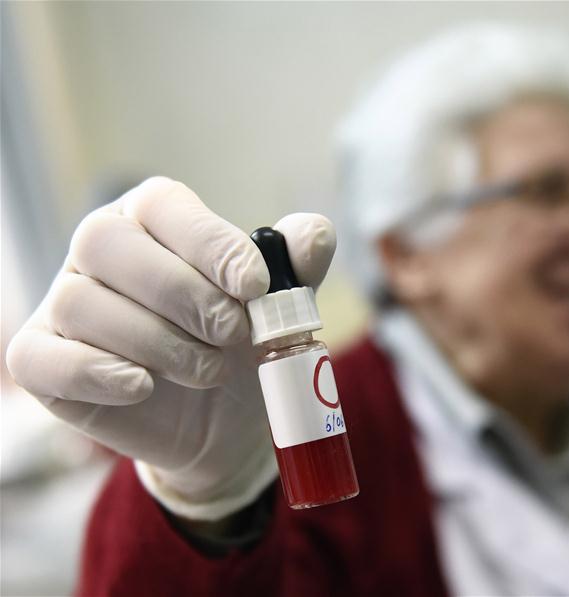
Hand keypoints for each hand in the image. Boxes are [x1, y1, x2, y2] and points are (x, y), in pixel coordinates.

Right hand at [5, 177, 336, 519]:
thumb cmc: (243, 345)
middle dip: (186, 295)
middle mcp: (100, 248)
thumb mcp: (279, 305)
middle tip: (234, 334)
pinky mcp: (42, 359)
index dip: (209, 243)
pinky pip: (45, 358)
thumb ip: (298, 265)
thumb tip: (313, 235)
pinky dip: (99, 373)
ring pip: (83, 304)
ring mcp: (63, 302)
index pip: (163, 205)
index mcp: (153, 218)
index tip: (255, 286)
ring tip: (209, 371)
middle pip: (111, 244)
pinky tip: (144, 386)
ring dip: (159, 343)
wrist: (222, 421)